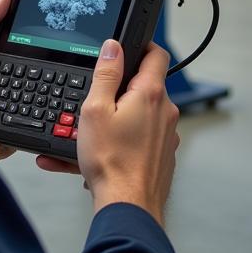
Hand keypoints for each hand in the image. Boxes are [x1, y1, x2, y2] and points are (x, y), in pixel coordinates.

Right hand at [38, 40, 178, 225]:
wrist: (128, 208)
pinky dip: (118, 141)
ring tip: (85, 136)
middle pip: (143, 85)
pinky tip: (92, 155)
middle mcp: (165, 112)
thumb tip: (113, 46)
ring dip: (114, 119)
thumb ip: (106, 73)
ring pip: (138, 115)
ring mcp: (166, 136)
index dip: (141, 44)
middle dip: (118, 89)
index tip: (125, 47)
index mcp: (150, 94)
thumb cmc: (111, 161)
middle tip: (93, 100)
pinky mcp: (162, 156)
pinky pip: (138, 139)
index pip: (156, 53)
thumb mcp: (95, 108)